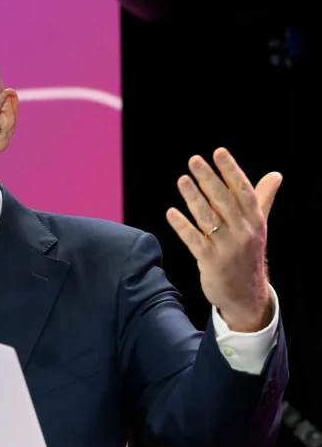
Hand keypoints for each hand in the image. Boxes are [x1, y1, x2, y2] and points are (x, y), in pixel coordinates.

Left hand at [165, 148, 281, 331]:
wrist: (246, 294)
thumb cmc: (248, 253)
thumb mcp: (258, 226)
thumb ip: (262, 199)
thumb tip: (275, 175)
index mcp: (255, 220)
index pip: (243, 190)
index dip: (231, 170)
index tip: (219, 152)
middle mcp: (243, 232)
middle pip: (224, 201)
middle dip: (209, 179)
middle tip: (194, 160)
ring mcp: (227, 248)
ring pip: (208, 218)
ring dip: (193, 197)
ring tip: (182, 179)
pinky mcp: (211, 262)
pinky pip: (195, 240)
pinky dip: (183, 226)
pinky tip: (171, 212)